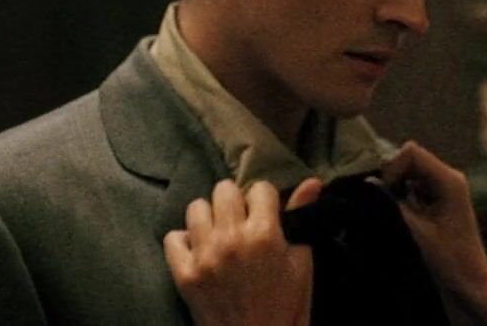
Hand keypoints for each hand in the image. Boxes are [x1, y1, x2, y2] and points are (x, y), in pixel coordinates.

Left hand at [164, 178, 321, 325]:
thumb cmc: (287, 305)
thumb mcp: (302, 263)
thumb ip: (301, 218)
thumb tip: (313, 181)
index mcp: (265, 234)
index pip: (260, 188)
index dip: (266, 198)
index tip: (267, 212)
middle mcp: (231, 239)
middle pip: (224, 190)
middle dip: (236, 200)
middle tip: (242, 219)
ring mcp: (204, 256)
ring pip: (196, 208)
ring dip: (209, 216)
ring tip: (219, 232)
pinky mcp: (184, 274)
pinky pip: (173, 237)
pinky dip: (184, 241)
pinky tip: (199, 250)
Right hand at [381, 141, 486, 294]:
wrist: (469, 282)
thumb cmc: (447, 259)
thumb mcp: (415, 230)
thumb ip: (390, 203)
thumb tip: (368, 182)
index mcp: (449, 179)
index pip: (411, 152)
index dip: (392, 168)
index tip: (386, 194)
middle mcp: (449, 177)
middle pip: (409, 159)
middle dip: (392, 177)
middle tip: (385, 204)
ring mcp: (444, 187)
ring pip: (408, 172)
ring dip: (395, 188)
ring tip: (394, 212)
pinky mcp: (438, 199)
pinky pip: (412, 185)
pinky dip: (401, 196)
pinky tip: (401, 216)